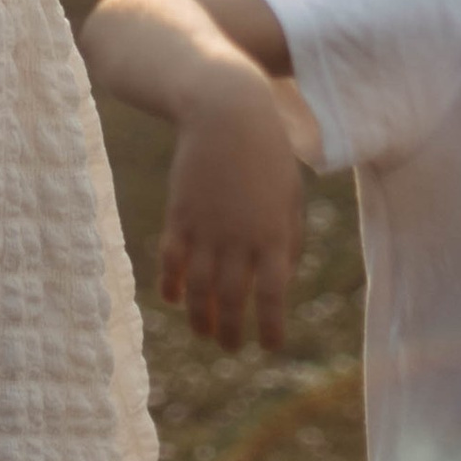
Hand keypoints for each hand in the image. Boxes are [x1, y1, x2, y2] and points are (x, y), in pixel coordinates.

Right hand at [158, 81, 305, 352]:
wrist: (227, 113)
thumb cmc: (267, 154)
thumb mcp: (290, 195)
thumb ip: (288, 238)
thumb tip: (281, 278)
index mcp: (274, 236)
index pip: (272, 296)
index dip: (270, 327)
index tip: (270, 347)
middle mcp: (239, 239)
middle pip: (232, 300)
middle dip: (232, 330)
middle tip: (231, 347)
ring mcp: (206, 229)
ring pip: (198, 288)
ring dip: (200, 317)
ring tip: (204, 333)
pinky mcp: (180, 216)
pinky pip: (171, 261)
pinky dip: (170, 285)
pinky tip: (172, 299)